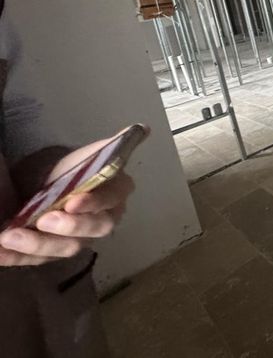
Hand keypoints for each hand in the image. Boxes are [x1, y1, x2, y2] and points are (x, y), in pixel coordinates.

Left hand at [0, 137, 135, 266]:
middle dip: (70, 227)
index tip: (72, 201)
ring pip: (66, 248)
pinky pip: (37, 261)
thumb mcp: (84, 155)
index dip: (95, 203)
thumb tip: (143, 128)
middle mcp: (102, 220)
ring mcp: (78, 240)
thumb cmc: (64, 169)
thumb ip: (109, 146)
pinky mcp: (53, 255)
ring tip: (8, 236)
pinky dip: (16, 258)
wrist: (35, 184)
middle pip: (94, 230)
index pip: (111, 200)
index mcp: (114, 193)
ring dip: (37, 245)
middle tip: (44, 220)